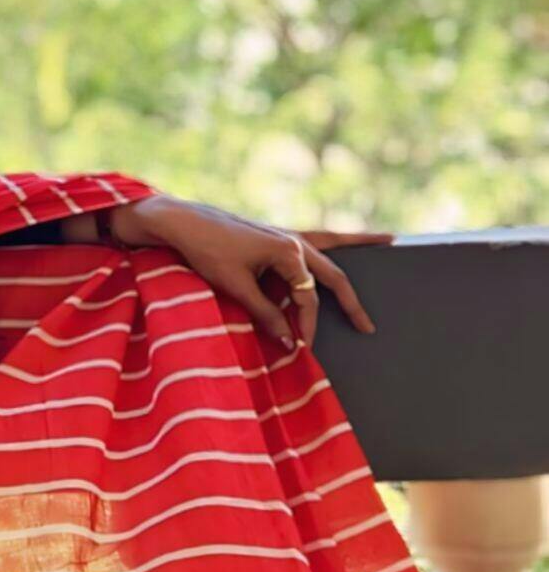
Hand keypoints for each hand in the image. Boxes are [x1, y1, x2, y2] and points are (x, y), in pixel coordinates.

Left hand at [107, 194, 392, 355]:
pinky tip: (347, 240)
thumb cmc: (207, 251)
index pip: (307, 298)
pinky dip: (334, 239)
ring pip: (331, 245)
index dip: (306, 326)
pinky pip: (313, 239)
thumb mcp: (237, 287)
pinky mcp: (276, 235)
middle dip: (350, 302)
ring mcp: (286, 234)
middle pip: (331, 275)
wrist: (183, 221)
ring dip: (358, 243)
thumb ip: (265, 315)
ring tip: (388, 240)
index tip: (301, 349)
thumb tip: (289, 340)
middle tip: (368, 327)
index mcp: (288, 251)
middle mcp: (293, 240)